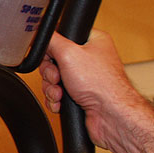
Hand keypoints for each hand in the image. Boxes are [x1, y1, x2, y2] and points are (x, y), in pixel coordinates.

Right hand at [39, 30, 143, 149]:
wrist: (110, 116)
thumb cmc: (101, 85)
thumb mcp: (69, 53)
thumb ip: (52, 40)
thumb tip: (42, 36)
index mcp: (93, 41)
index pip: (62, 38)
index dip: (52, 49)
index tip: (51, 57)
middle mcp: (90, 58)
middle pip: (54, 60)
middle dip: (51, 73)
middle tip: (57, 78)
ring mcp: (85, 78)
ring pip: (55, 79)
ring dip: (52, 88)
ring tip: (60, 93)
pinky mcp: (81, 94)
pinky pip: (58, 93)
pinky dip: (56, 99)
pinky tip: (61, 102)